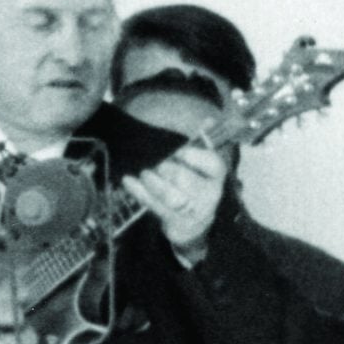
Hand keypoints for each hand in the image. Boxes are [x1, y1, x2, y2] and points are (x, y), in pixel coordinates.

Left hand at [126, 140, 230, 257]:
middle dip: (170, 171)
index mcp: (215, 176)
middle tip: (159, 165)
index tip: (179, 152)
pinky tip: (128, 181)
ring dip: (154, 183)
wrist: (194, 222)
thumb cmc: (193, 183)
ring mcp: (192, 212)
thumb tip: (209, 120)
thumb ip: (199, 143)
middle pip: (187, 182)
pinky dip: (139, 192)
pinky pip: (154, 206)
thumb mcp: (199, 164)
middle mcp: (208, 195)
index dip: (195, 157)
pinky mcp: (175, 223)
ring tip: (144, 173)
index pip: (213, 165)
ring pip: (171, 198)